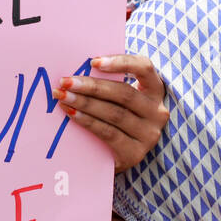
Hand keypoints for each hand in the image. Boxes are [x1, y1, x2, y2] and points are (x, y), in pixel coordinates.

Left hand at [53, 54, 167, 171]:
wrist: (113, 159)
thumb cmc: (114, 120)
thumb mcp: (117, 100)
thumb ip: (107, 84)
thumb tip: (79, 70)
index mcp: (154, 90)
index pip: (144, 68)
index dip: (121, 62)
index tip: (94, 62)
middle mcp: (157, 112)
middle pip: (124, 93)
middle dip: (91, 86)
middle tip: (66, 82)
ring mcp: (149, 135)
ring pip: (114, 113)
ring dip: (85, 103)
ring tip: (63, 97)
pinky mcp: (135, 153)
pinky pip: (108, 133)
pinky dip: (87, 121)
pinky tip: (72, 113)